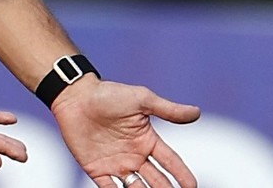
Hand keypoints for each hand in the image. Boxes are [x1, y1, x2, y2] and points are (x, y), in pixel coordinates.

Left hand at [51, 77, 199, 187]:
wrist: (75, 96)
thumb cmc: (107, 94)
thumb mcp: (141, 100)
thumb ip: (167, 110)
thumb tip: (197, 112)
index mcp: (147, 140)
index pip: (171, 162)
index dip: (183, 175)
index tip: (193, 186)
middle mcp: (134, 156)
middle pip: (157, 180)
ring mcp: (116, 164)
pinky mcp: (96, 169)